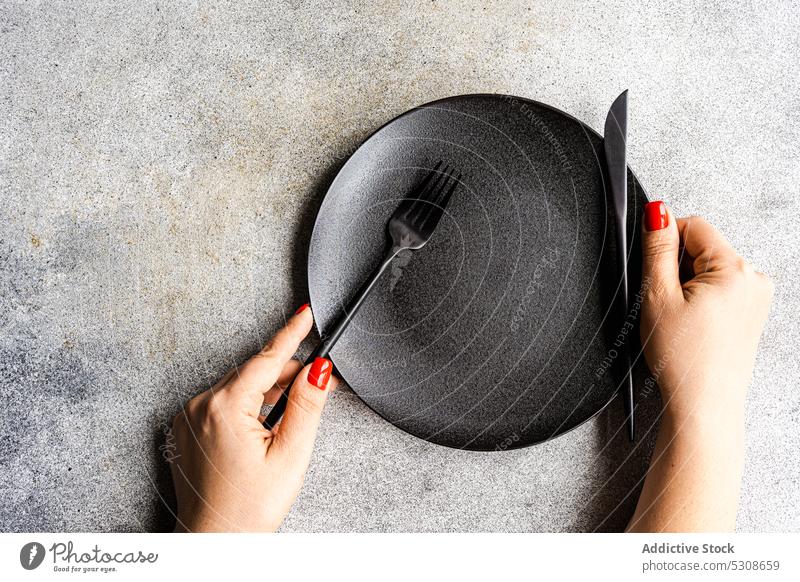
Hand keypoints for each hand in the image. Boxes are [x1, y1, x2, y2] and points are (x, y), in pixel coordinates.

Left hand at [170, 305, 337, 531]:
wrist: (214, 541)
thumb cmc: (249, 508)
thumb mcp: (290, 454)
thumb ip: (306, 405)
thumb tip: (319, 370)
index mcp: (224, 408)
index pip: (265, 360)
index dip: (291, 335)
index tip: (305, 314)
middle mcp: (200, 406)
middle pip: (253, 373)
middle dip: (288, 374)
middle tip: (321, 383)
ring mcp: (189, 417)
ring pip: (239, 388)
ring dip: (268, 392)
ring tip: (292, 416)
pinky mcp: (186, 428)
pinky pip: (223, 403)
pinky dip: (247, 405)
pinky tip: (264, 424)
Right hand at [638, 204, 772, 429]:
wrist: (704, 404)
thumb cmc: (682, 359)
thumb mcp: (658, 296)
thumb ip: (657, 248)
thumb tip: (657, 212)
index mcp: (734, 269)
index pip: (694, 226)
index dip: (665, 244)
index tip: (656, 273)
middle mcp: (754, 278)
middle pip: (704, 247)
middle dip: (678, 267)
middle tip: (668, 304)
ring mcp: (757, 296)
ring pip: (711, 268)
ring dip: (690, 284)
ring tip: (681, 318)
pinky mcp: (753, 312)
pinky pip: (722, 288)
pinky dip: (702, 299)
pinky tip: (693, 324)